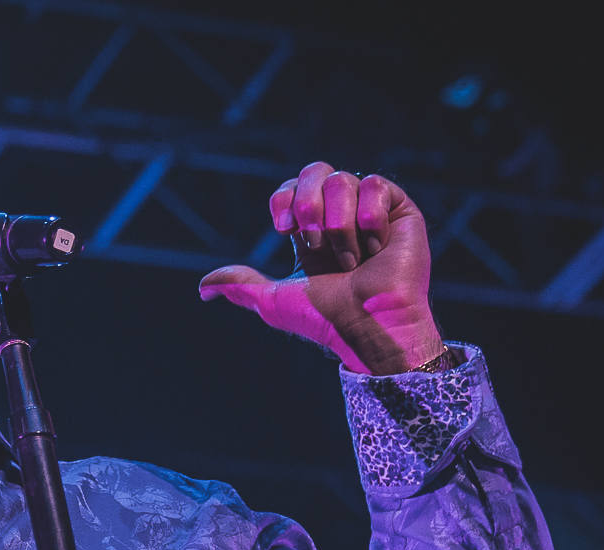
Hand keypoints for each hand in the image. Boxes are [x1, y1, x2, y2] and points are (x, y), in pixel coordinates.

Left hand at [198, 162, 443, 374]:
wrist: (366, 324)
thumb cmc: (323, 318)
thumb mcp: (272, 301)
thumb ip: (239, 285)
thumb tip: (203, 289)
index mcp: (311, 231)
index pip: (292, 188)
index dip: (284, 199)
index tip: (284, 229)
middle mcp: (341, 217)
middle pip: (316, 171)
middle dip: (307, 202)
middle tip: (312, 239)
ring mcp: (371, 212)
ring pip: (345, 180)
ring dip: (339, 224)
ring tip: (350, 259)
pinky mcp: (401, 212)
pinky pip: (376, 185)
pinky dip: (369, 217)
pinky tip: (375, 246)